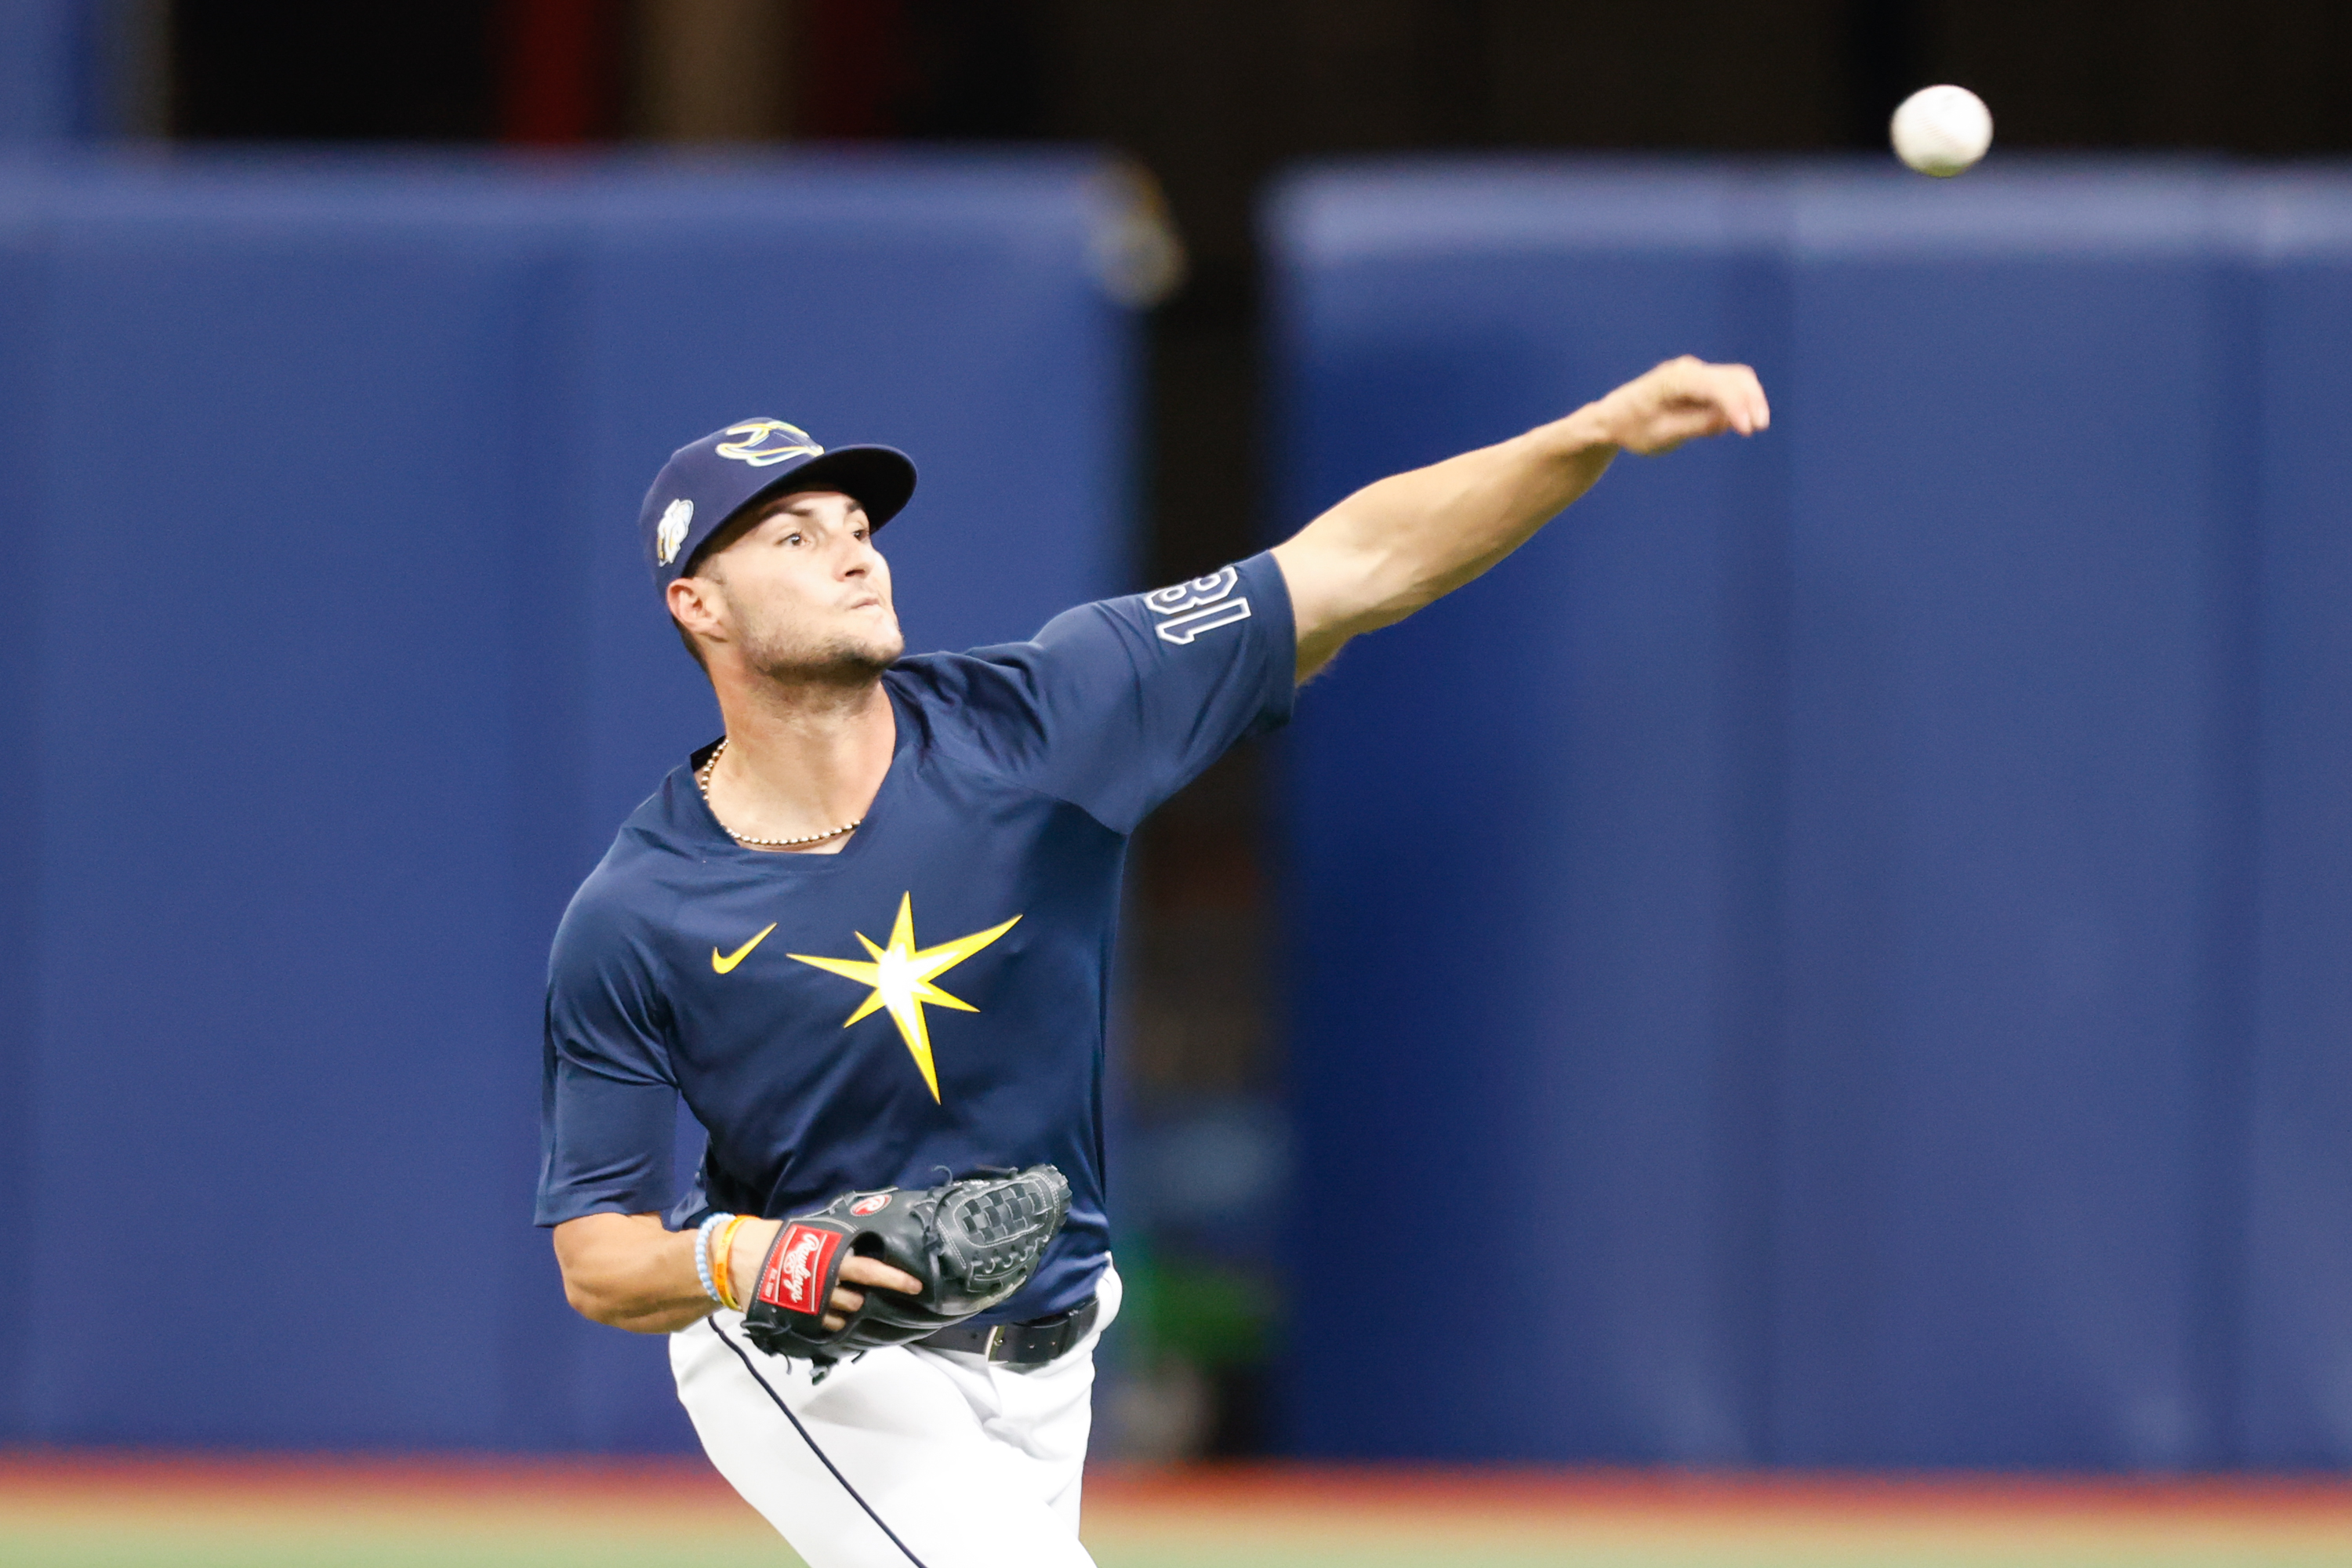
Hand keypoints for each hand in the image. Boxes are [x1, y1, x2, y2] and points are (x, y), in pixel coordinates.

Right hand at [728, 1219, 923, 1330]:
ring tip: (847, 1300)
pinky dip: (834, 1323)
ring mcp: (812, 1306)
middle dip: (872, 1297)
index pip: (870, 1271)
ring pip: (845, 1316)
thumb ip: (836, 1244)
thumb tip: (863, 1244)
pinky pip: (828, 1327)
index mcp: (831, 1259)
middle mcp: (825, 1285)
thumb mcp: (810, 1234)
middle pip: (860, 1299)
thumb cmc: (775, 1240)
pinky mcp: (798, 1320)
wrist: (735, 1260)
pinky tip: (832, 1314)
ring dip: (851, 1310)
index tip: (916, 1285)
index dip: (895, 1279)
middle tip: (879, 1293)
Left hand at [1588, 355, 1769, 454]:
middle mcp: (1687, 369)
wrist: (1614, 418)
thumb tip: (1729, 419)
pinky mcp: (1700, 381)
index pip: (1714, 386)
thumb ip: (1696, 425)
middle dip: (1752, 400)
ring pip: (1736, 379)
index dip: (1735, 406)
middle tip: (1760, 428)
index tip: (1747, 430)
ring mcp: (1695, 372)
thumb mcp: (1662, 435)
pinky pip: (1728, 388)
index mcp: (1673, 380)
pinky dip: (1737, 404)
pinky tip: (1725, 426)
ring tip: (1746, 429)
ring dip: (1748, 401)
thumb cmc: (1633, 428)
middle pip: (1734, 377)